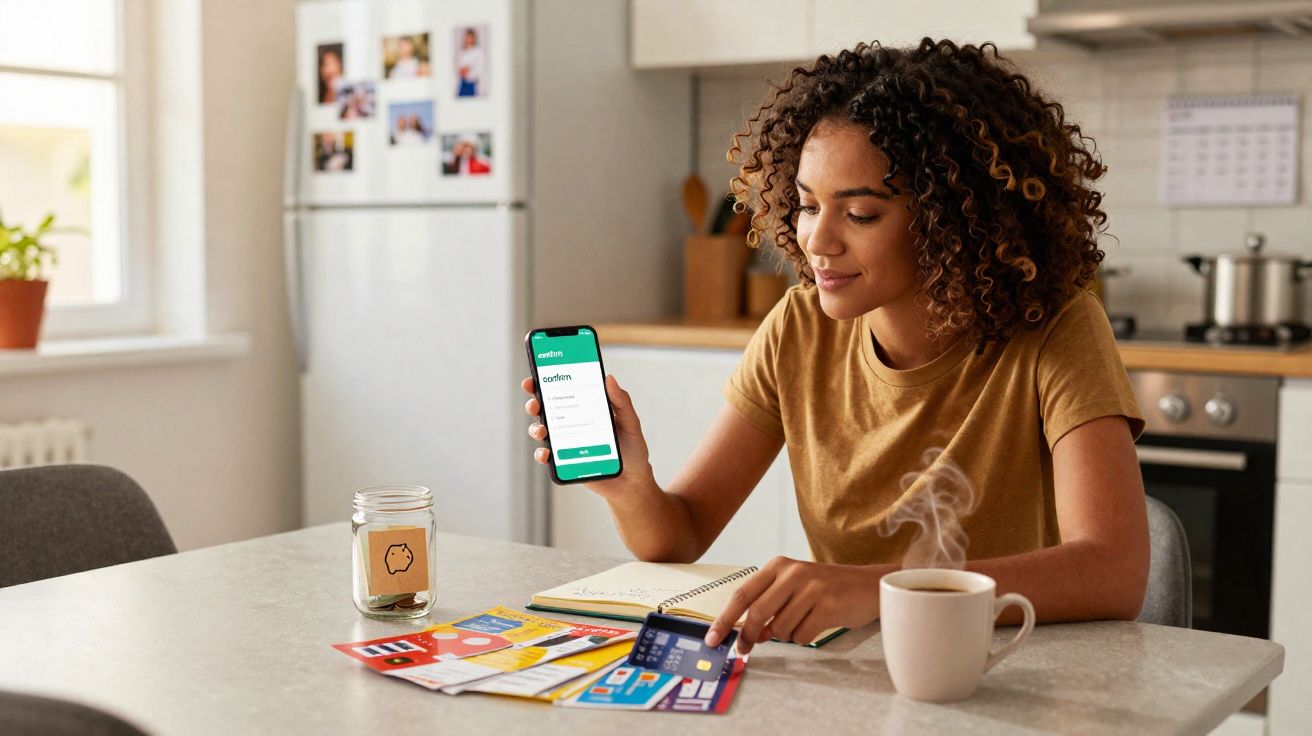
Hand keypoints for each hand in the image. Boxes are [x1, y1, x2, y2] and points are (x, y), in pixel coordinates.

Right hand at [521, 374, 653, 498]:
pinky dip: (542, 454)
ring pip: (542, 431)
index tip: (536, 375)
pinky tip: (546, 453)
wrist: (633, 481)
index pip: (563, 391)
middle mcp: (572, 423)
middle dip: (534, 403)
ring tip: (542, 431)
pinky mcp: (564, 462)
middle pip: (546, 409)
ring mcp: (566, 443)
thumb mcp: (630, 423)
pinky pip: (547, 457)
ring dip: (536, 429)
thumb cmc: (632, 449)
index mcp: (586, 409)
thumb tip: (609, 379)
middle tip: (535, 403)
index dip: (546, 382)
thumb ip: (622, 402)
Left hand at [704, 556, 883, 653]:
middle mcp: (793, 573)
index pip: (743, 594)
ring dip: (786, 634)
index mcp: (778, 565)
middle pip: (756, 614)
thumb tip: (748, 635)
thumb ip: (769, 605)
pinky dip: (804, 637)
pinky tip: (817, 624)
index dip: (724, 619)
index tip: (712, 639)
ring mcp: (811, 588)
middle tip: (745, 649)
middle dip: (748, 636)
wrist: (869, 585)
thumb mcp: (794, 586)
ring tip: (803, 621)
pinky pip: (801, 635)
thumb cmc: (827, 589)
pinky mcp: (827, 606)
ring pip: (779, 629)